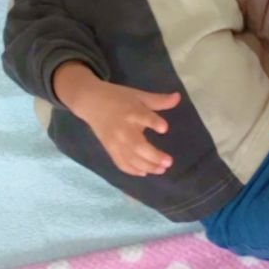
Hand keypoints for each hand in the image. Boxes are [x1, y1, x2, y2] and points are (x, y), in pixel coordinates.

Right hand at [53, 63, 179, 175]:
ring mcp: (115, 141)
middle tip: (169, 162)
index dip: (154, 122)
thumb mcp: (138, 95)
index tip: (165, 128)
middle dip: (153, 156)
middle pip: (138, 145)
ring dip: (147, 166)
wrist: (90, 102)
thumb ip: (158, 100)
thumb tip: (178, 97)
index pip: (143, 117)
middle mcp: (123, 128)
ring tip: (161, 170)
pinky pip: (120, 163)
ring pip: (131, 158)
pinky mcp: (109, 148)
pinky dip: (132, 170)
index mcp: (131, 111)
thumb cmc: (118, 98)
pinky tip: (144, 173)